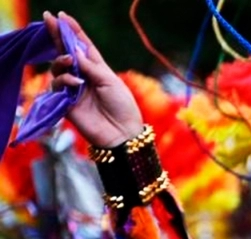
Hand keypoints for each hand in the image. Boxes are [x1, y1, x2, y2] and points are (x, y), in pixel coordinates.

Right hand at [43, 12, 143, 147]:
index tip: (63, 16)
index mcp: (97, 68)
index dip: (73, 31)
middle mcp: (83, 76)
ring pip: (58, 68)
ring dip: (62, 62)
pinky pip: (57, 86)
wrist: (122, 133)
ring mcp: (73, 88)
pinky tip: (76, 83)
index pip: (82, 46)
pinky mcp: (65, 102)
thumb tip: (74, 52)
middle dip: (58, 36)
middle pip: (66, 53)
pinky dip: (65, 81)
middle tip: (50, 20)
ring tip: (71, 62)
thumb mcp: (110, 81)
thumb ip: (91, 66)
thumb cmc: (122, 106)